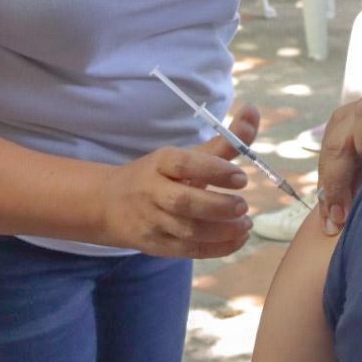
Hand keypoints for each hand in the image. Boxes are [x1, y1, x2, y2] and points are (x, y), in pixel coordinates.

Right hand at [97, 103, 260, 257]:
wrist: (109, 204)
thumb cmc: (160, 176)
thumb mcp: (186, 156)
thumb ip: (223, 142)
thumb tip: (253, 112)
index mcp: (160, 163)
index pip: (184, 164)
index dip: (214, 170)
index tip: (242, 178)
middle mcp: (152, 191)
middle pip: (183, 202)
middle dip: (217, 206)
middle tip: (244, 205)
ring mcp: (152, 220)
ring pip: (186, 230)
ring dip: (221, 230)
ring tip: (246, 224)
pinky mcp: (155, 245)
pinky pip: (187, 250)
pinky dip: (216, 248)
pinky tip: (238, 239)